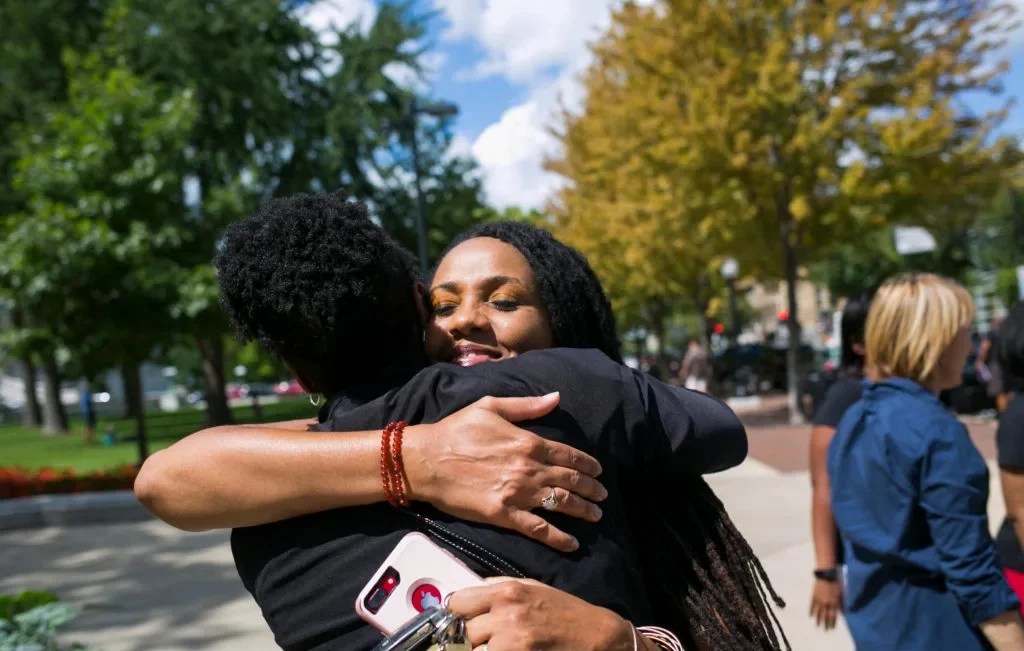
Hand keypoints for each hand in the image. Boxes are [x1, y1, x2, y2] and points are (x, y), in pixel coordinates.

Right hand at [405, 393, 607, 552]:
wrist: (428, 460)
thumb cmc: (456, 430)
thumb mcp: (491, 407)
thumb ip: (527, 405)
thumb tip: (556, 397)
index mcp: (528, 441)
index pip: (568, 455)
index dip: (588, 465)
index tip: (598, 471)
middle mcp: (529, 468)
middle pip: (570, 481)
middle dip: (592, 489)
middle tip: (603, 496)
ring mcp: (518, 493)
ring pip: (561, 504)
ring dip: (583, 511)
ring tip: (596, 515)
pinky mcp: (504, 514)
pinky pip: (539, 529)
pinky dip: (559, 538)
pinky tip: (572, 543)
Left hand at [448, 577, 634, 650]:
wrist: (599, 637)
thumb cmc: (567, 612)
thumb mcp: (533, 588)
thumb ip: (500, 588)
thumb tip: (471, 595)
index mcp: (506, 592)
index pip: (457, 602)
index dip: (458, 614)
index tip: (463, 621)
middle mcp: (505, 615)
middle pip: (463, 632)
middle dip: (471, 638)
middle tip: (486, 640)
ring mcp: (511, 644)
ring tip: (501, 648)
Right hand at [809, 577, 841, 629]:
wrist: (826, 575)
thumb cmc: (836, 584)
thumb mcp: (841, 594)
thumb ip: (841, 604)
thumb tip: (843, 613)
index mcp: (834, 602)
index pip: (833, 615)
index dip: (832, 622)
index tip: (831, 628)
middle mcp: (826, 602)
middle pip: (825, 615)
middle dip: (825, 623)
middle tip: (824, 630)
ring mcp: (819, 599)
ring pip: (818, 612)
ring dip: (818, 619)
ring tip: (817, 625)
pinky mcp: (814, 595)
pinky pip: (812, 605)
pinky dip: (811, 611)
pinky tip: (810, 616)